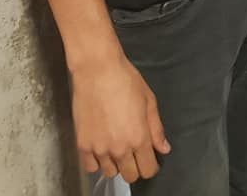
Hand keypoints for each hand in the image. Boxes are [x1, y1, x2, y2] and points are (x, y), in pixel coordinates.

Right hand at [71, 54, 170, 183]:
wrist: (97, 70)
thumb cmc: (126, 80)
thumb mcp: (149, 101)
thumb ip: (156, 129)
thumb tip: (164, 149)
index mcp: (139, 138)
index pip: (148, 170)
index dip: (151, 165)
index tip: (149, 157)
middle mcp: (119, 148)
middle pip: (130, 175)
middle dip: (135, 165)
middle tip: (133, 150)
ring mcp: (99, 148)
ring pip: (110, 173)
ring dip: (116, 163)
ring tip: (116, 145)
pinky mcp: (82, 145)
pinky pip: (90, 167)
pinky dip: (97, 161)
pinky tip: (101, 147)